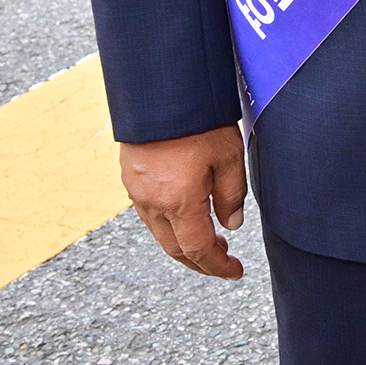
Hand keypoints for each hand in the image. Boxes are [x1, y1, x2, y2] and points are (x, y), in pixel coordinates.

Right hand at [121, 124, 247, 279]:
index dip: (217, 267)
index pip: (198, 250)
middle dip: (200, 261)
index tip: (234, 271)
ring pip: (160, 233)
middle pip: (175, 249)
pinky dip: (169, 225)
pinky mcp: (131, 178)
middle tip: (223, 260)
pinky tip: (185, 215)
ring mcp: (137, 192)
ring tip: (209, 239)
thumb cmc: (198, 119)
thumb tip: (232, 224)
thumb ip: (232, 195)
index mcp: (179, 202)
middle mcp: (153, 203)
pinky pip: (149, 214)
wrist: (160, 93)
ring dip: (183, 243)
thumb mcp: (230, 155)